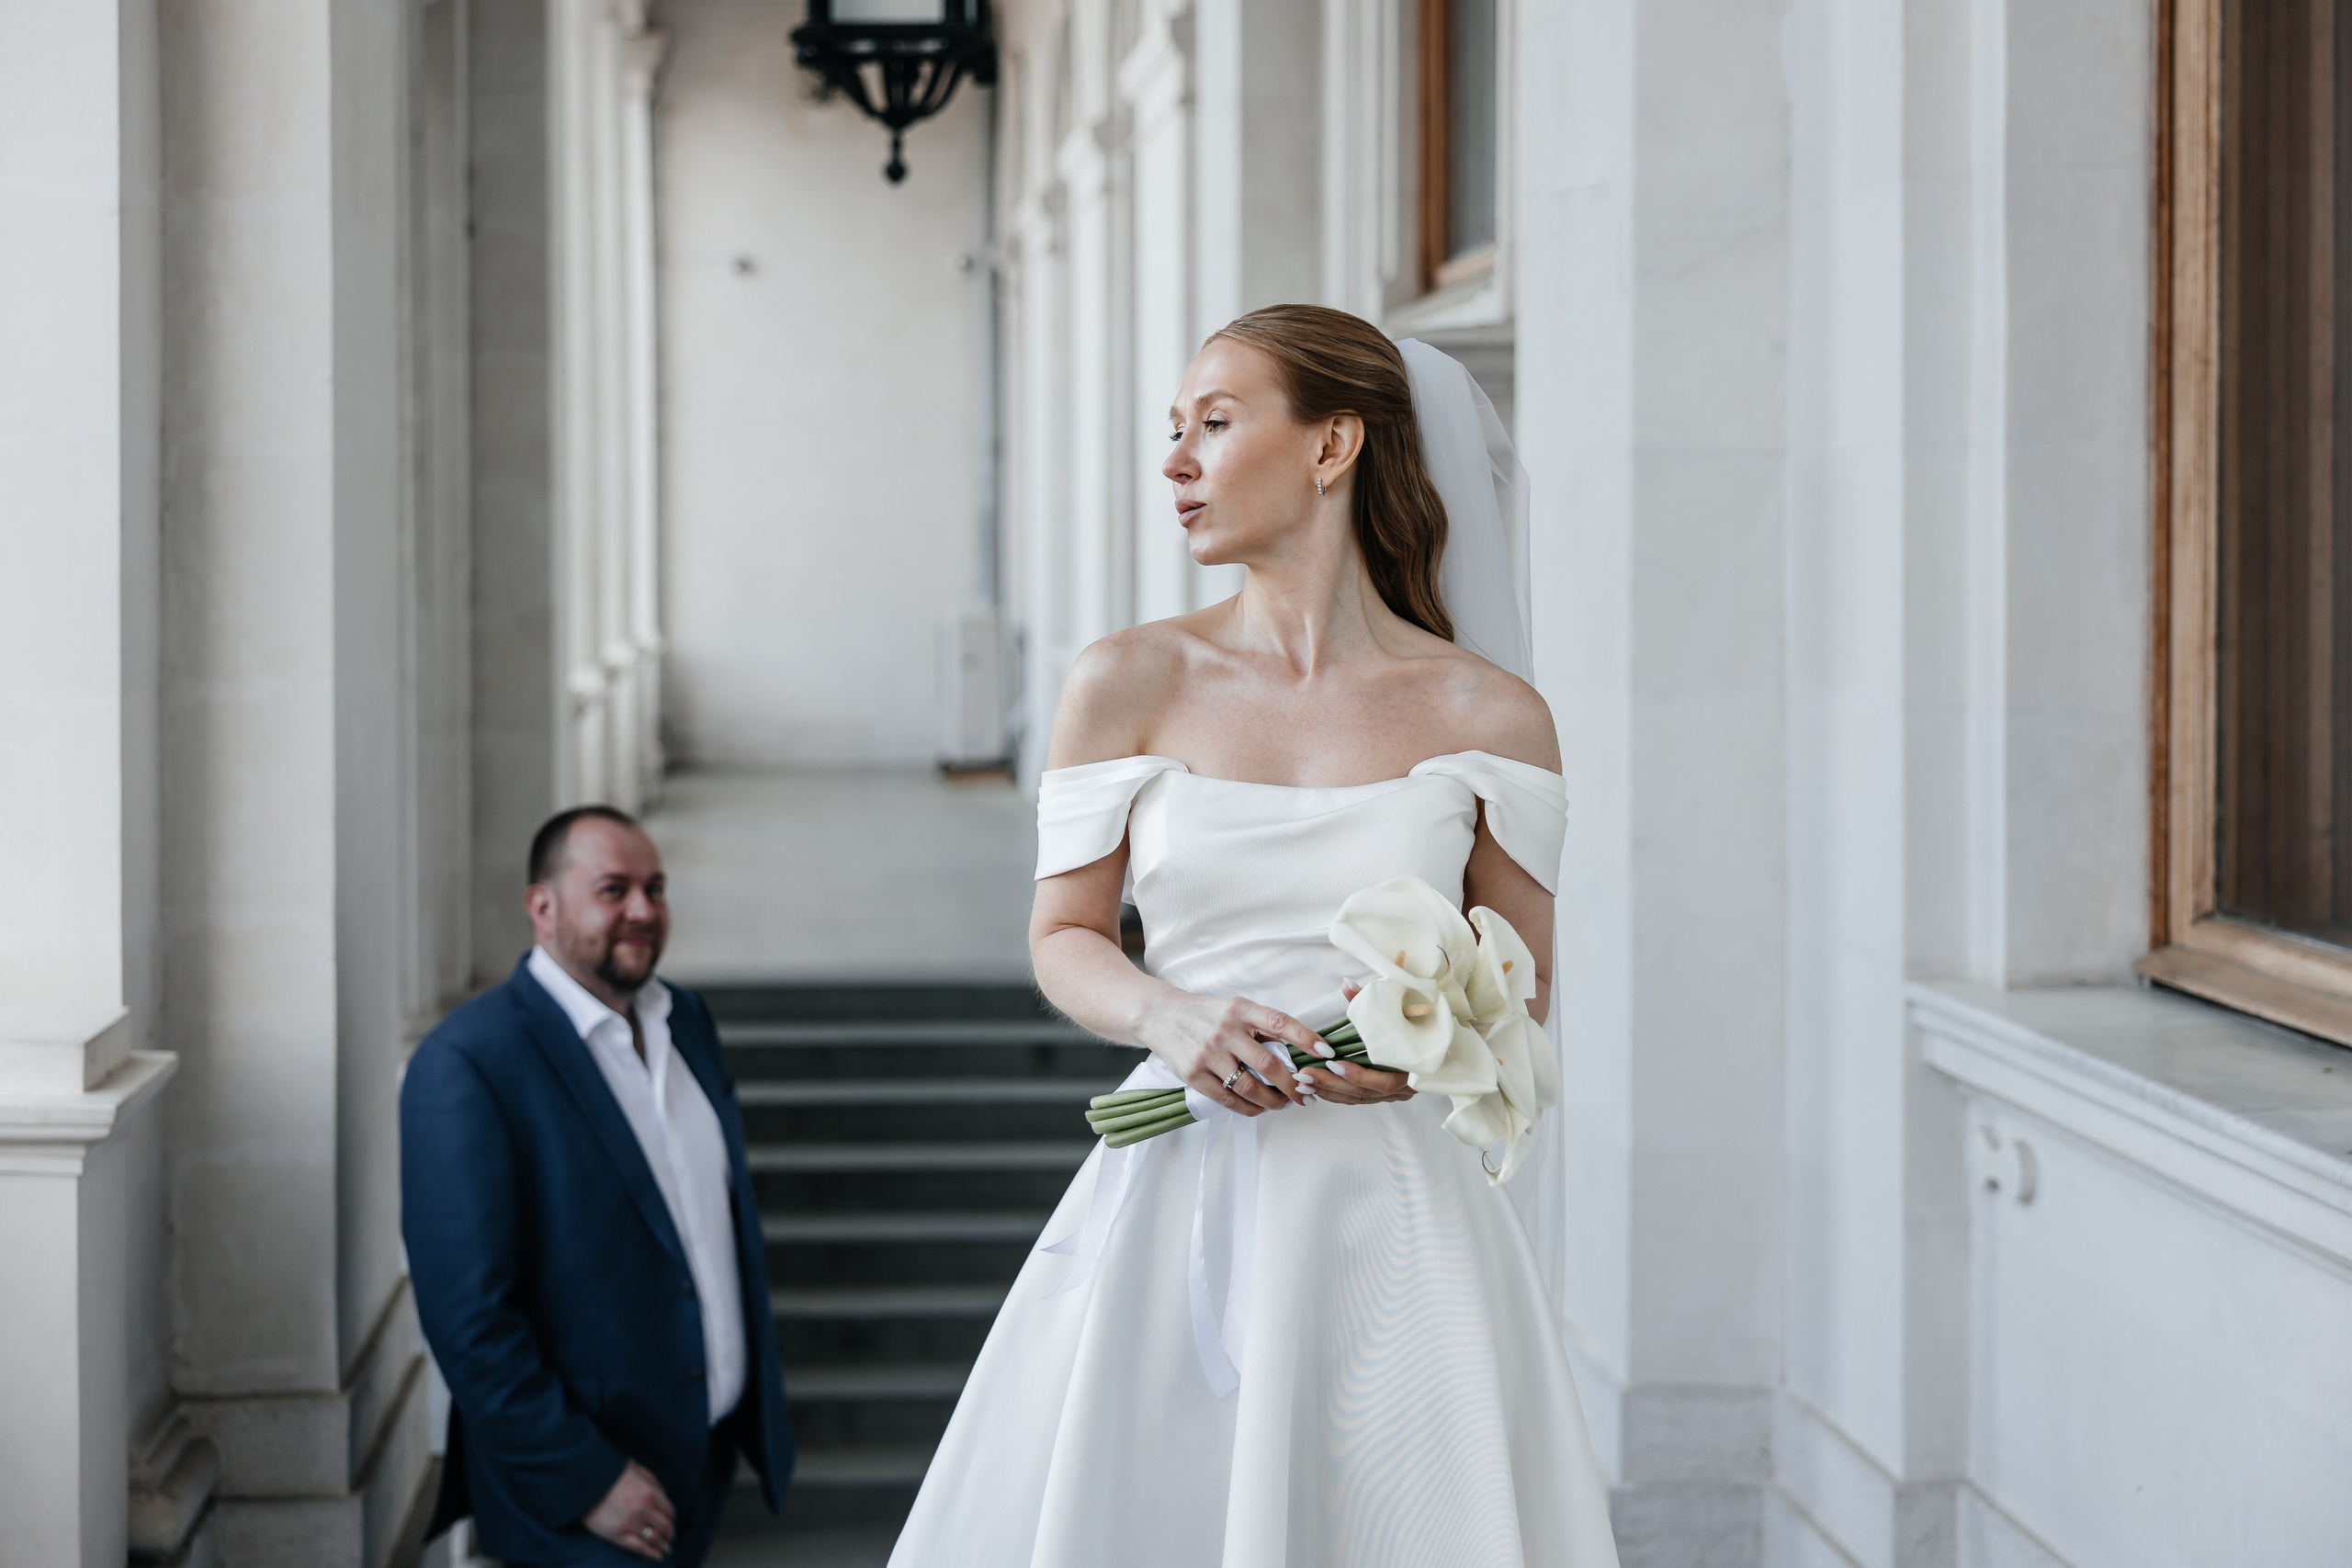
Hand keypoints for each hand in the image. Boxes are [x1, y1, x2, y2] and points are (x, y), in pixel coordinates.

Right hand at [584, 1460, 674, 1559]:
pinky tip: (657, 1556)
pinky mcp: (617, 1534)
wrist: (585, 1482)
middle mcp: (643, 1508)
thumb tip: (664, 1493)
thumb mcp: (635, 1469)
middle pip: (664, 1526)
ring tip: (666, 1549)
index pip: (668, 1511)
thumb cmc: (610, 1473)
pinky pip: (638, 1547)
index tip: (670, 1522)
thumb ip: (651, 1480)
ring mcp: (630, 1523)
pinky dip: (650, 1553)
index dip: (671, 1518)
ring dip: (663, 1545)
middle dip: (669, 1534)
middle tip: (670, 1538)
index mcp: (649, 1491)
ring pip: (654, 1538)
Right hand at [1136, 992, 1321, 1115]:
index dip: (1306, 1038)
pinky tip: (1259, 1108)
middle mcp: (1225, 1030)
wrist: (1159, 1015)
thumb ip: (1261, 1026)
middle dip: (1293, 1084)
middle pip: (1268, 1064)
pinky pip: (1228, 1099)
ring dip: (1273, 1101)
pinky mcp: (1194, 1074)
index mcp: (1241, 1009)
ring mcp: (1208, 1053)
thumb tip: (1298, 1050)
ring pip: (1250, 1087)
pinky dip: (1249, 1108)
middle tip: (1307, 1094)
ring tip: (1285, 1103)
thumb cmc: (1205, 1014)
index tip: (1326, 1052)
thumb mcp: (1234, 1008)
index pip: (1280, 1022)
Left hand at [1301, 980, 1414, 1106]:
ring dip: (1329, 1091)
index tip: (1335, 1063)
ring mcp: (1395, 1093)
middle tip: (1306, 1074)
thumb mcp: (1396, 1009)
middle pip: (1365, 1093)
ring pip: (1358, 1099)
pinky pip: (1357, 1099)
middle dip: (1333, 1084)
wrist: (1442, 1038)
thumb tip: (1346, 985)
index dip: (1359, 1075)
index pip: (1384, 1080)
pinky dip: (1335, 1094)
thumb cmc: (1418, 1021)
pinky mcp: (1383, 1095)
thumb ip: (1370, 1000)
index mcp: (1414, 1068)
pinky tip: (1314, 1087)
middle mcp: (1405, 1087)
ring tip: (1302, 1081)